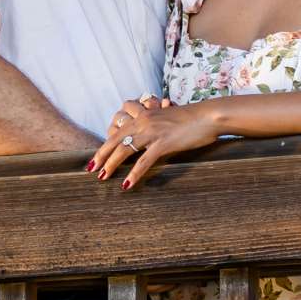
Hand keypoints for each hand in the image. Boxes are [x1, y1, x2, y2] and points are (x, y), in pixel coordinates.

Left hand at [88, 95, 215, 188]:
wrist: (209, 116)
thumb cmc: (192, 119)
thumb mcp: (168, 119)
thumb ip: (155, 127)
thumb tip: (148, 141)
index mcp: (144, 115)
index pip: (118, 130)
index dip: (106, 144)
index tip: (98, 157)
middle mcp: (144, 121)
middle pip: (115, 140)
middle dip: (101, 155)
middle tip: (91, 169)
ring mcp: (153, 132)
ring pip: (125, 150)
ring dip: (111, 165)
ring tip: (102, 177)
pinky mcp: (164, 142)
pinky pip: (144, 161)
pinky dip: (134, 174)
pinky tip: (127, 184)